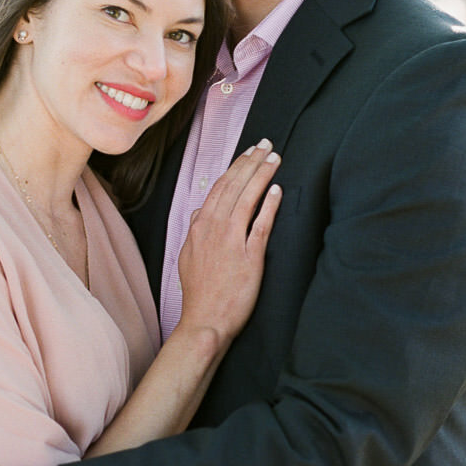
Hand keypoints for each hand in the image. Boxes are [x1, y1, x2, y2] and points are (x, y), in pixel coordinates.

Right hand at [177, 138, 280, 344]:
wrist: (204, 321)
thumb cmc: (199, 293)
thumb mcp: (188, 256)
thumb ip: (196, 231)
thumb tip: (201, 212)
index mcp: (200, 226)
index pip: (220, 187)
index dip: (237, 167)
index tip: (249, 153)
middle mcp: (214, 228)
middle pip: (235, 186)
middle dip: (251, 162)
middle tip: (266, 144)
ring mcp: (231, 241)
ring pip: (247, 199)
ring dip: (262, 176)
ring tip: (274, 159)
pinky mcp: (249, 257)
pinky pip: (261, 225)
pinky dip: (269, 205)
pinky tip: (277, 191)